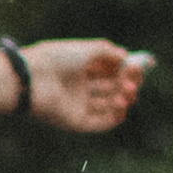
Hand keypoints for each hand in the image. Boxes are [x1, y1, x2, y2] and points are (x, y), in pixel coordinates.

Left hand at [27, 41, 152, 132]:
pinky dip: (114, 117)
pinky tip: (122, 108)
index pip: (110, 70)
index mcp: (81, 67)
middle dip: (127, 84)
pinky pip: (99, 123)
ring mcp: (78, 104)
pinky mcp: (75, 121)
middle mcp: (80, 86)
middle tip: (134, 82)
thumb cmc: (57, 59)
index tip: (140, 66)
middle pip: (112, 87)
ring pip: (108, 105)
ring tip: (126, 93)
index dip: (126, 69)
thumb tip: (126, 56)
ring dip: (123, 99)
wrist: (32, 79)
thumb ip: (108, 52)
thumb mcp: (86, 49)